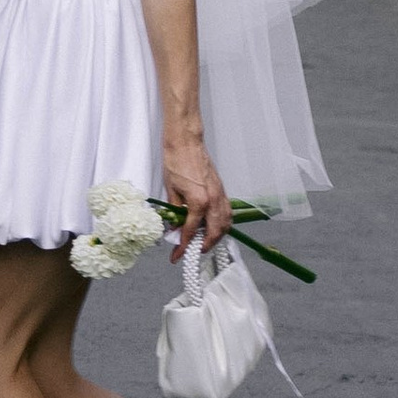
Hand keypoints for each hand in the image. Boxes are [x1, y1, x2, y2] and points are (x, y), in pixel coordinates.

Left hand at [163, 128, 230, 254]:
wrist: (186, 142)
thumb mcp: (170, 190)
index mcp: (198, 202)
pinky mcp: (222, 191)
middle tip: (192, 251)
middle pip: (214, 233)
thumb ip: (174, 212)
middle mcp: (213, 201)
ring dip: (216, 237)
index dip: (183, 246)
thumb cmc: (176, 161)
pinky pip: (227, 214)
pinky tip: (215, 227)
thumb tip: (174, 227)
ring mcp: (220, 196)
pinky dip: (223, 224)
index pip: (191, 231)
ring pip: (225, 225)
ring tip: (203, 242)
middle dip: (204, 246)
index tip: (176, 255)